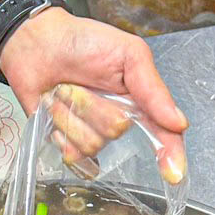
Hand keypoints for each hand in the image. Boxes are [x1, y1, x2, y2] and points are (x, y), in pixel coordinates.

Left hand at [0, 8, 187, 182]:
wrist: (36, 42)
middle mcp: (118, 118)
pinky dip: (59, 126)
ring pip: (92, 141)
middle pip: (117, 130)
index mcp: (139, 99)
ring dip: (73, 111)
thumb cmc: (83, 41)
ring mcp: (91, 132)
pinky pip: (70, 152)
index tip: (173, 173)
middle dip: (96, 104)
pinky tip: (54, 107)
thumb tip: (178, 122)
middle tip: (85, 82)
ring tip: (66, 90)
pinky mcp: (66, 140)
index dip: (172, 154)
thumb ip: (153, 89)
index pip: (164, 133)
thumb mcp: (128, 54)